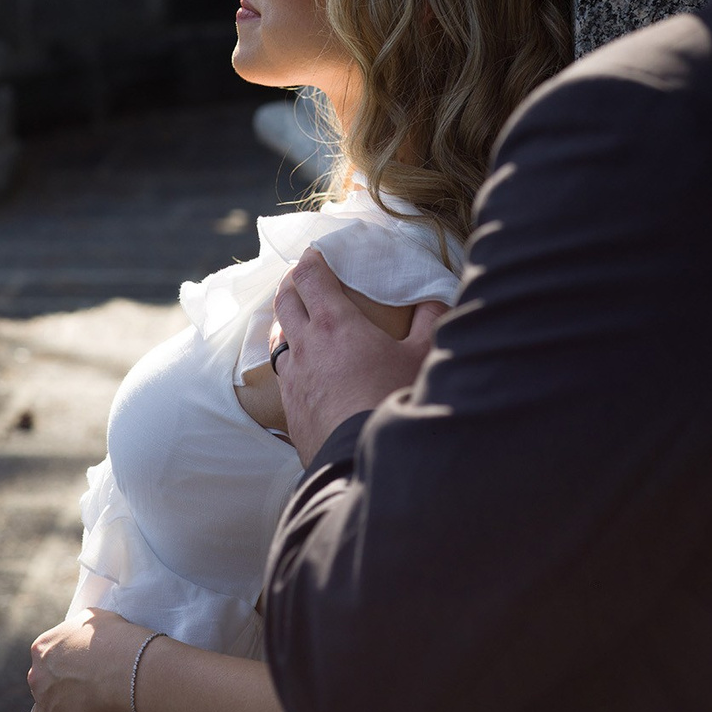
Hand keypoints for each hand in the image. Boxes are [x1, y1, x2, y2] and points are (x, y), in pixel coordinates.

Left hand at [25, 606, 147, 711]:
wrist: (129, 664)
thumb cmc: (115, 638)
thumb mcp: (92, 619)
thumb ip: (78, 629)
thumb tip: (82, 632)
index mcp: (41, 649)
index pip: (45, 662)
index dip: (62, 669)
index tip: (78, 673)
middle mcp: (38, 676)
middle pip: (44, 687)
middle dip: (60, 690)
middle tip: (85, 691)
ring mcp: (48, 702)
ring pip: (51, 711)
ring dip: (66, 710)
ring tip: (92, 708)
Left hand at [272, 251, 446, 461]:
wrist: (362, 457)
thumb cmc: (394, 399)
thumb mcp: (424, 354)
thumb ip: (429, 320)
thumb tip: (434, 298)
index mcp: (335, 323)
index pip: (310, 277)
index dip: (311, 260)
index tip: (316, 254)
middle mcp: (306, 345)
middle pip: (285, 301)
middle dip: (291, 283)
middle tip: (302, 278)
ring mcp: (293, 376)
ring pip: (277, 337)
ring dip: (286, 322)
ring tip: (297, 320)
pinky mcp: (289, 406)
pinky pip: (281, 372)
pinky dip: (288, 359)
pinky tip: (301, 366)